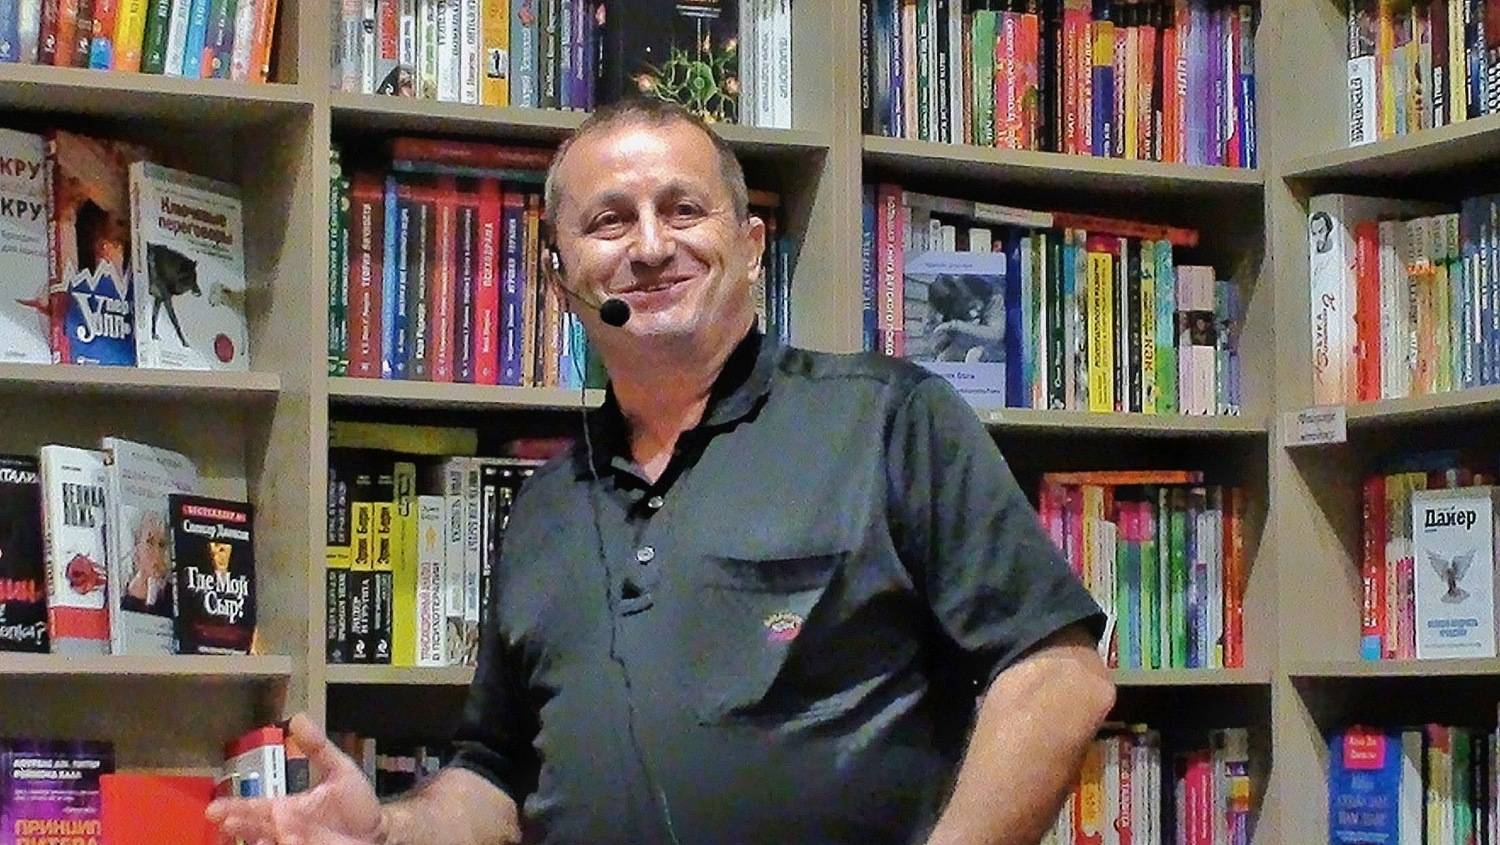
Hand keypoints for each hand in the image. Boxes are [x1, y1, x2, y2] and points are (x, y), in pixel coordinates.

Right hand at [206, 713, 383, 844]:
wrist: (378, 831)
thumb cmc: (355, 804)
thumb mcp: (339, 771)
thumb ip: (318, 748)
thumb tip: (297, 718)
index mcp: (286, 809)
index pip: (254, 807)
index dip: (234, 807)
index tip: (214, 808)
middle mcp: (284, 829)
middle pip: (252, 828)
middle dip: (237, 825)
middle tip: (222, 820)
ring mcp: (293, 843)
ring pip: (264, 842)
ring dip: (253, 838)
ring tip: (244, 832)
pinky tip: (272, 842)